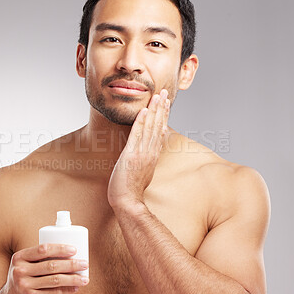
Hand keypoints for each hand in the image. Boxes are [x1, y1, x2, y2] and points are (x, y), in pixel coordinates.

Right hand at [0, 243, 88, 293]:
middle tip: (85, 264)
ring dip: (73, 278)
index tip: (74, 249)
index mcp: (20, 257)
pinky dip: (67, 290)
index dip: (60, 248)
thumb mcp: (25, 264)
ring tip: (85, 278)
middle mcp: (20, 270)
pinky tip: (76, 287)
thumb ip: (40, 258)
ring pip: (55, 280)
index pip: (43, 249)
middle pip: (51, 265)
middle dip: (71, 264)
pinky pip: (53, 292)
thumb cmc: (23, 278)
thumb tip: (71, 254)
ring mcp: (24, 285)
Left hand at [107, 89, 169, 210]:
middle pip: (158, 125)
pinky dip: (141, 122)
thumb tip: (148, 151)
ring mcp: (142, 153)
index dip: (163, 116)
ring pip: (150, 128)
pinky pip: (137, 135)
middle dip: (161, 108)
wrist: (128, 201)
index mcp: (153, 154)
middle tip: (164, 92)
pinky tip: (144, 111)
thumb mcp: (143, 171)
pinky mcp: (132, 155)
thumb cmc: (132, 189)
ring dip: (154, 110)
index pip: (160, 130)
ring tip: (157, 96)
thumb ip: (146, 158)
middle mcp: (150, 151)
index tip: (165, 104)